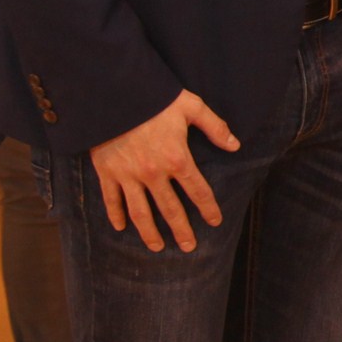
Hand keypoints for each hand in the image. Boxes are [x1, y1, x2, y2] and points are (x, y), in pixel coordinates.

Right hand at [89, 90, 237, 252]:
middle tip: (189, 247)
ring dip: (149, 232)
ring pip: (140, 212)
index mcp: (178, 158)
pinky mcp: (107, 172)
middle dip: (181, 230)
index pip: (198, 190)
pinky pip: (112, 199)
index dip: (208, 208)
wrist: (114, 94)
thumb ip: (215, 126)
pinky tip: (121, 228)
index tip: (215, 222)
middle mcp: (154, 173)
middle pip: (170, 209)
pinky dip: (115, 215)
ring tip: (157, 247)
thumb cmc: (156, 99)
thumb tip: (235, 145)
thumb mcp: (192, 106)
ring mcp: (128, 175)